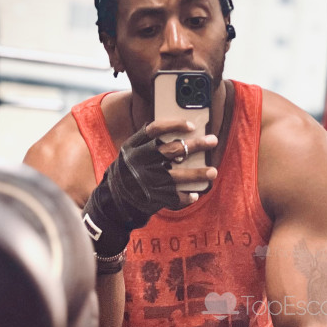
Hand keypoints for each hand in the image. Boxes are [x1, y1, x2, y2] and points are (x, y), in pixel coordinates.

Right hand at [83, 120, 216, 263]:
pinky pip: (173, 197)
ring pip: (176, 176)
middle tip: (213, 141)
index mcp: (132, 147)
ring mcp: (146, 181)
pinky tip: (196, 194)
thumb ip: (146, 143)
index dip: (174, 125)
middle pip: (171, 150)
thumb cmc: (129, 173)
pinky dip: (186, 196)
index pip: (154, 130)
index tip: (192, 125)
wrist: (113, 202)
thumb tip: (176, 130)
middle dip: (195, 145)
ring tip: (213, 171)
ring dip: (197, 173)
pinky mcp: (151, 198)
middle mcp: (139, 162)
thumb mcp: (130, 154)